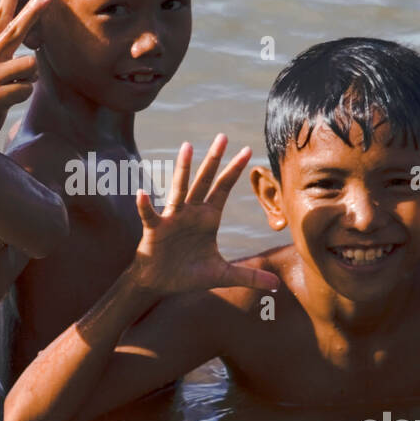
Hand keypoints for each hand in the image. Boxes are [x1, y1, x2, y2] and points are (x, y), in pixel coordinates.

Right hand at [0, 0, 51, 138]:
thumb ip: (2, 44)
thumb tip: (25, 23)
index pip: (0, 15)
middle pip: (16, 29)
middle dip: (33, 11)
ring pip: (31, 66)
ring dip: (29, 78)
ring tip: (14, 86)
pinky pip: (27, 89)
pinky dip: (23, 95)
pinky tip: (8, 100)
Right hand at [132, 135, 279, 294]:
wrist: (159, 283)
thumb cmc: (187, 274)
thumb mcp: (222, 276)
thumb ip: (248, 277)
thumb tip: (276, 284)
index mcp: (208, 219)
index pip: (224, 189)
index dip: (235, 171)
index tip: (247, 150)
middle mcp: (191, 212)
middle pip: (205, 181)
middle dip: (214, 160)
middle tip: (223, 136)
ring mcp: (173, 218)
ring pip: (180, 189)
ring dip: (183, 169)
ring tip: (187, 147)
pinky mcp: (155, 229)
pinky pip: (150, 215)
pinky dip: (146, 205)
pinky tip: (143, 194)